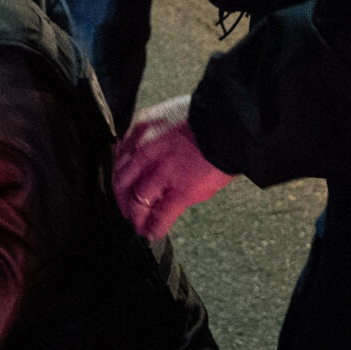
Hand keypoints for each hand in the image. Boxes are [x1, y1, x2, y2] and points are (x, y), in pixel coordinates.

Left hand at [112, 96, 230, 240]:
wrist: (230, 120)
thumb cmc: (209, 115)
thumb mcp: (170, 115)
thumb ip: (157, 133)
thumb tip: (156, 148)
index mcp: (142, 129)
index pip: (121, 158)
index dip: (120, 176)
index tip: (122, 184)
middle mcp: (145, 150)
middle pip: (123, 182)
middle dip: (122, 199)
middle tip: (126, 210)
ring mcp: (161, 172)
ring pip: (137, 201)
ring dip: (136, 217)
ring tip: (139, 225)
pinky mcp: (180, 190)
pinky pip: (160, 214)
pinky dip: (154, 227)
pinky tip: (152, 233)